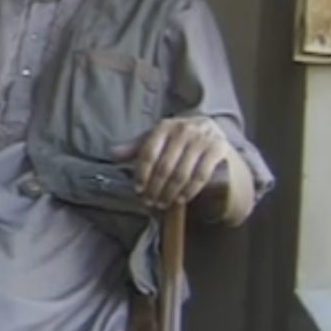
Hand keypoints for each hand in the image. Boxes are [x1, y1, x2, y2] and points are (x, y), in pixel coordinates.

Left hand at [113, 116, 233, 209]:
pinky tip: (181, 199)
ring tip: (163, 203)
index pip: (148, 153)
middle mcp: (183, 130)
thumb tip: (113, 154)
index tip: (138, 189)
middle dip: (155, 188)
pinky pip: (201, 175)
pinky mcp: (218, 148)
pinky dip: (189, 190)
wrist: (211, 129)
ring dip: (170, 193)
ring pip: (182, 173)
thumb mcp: (156, 139)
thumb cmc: (177, 138)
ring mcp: (202, 138)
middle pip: (164, 166)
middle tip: (150, 202)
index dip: (141, 174)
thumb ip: (135, 148)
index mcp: (164, 126)